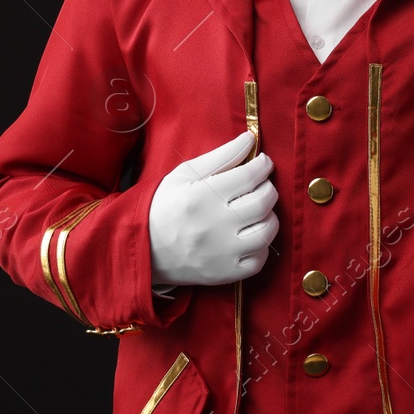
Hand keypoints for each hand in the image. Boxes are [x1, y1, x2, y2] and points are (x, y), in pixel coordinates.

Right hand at [147, 131, 277, 286]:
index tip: (262, 163)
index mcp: (203, 196)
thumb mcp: (186, 173)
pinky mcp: (224, 274)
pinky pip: (259, 260)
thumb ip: (222, 156)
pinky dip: (261, 246)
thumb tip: (250, 139)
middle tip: (259, 185)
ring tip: (256, 210)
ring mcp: (222, 253)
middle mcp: (215, 225)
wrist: (143, 246)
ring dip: (269, 216)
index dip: (263, 165)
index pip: (250, 176)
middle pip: (263, 202)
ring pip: (267, 232)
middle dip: (268, 188)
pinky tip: (250, 235)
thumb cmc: (165, 205)